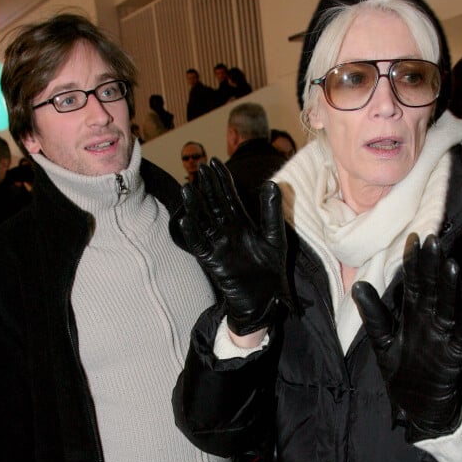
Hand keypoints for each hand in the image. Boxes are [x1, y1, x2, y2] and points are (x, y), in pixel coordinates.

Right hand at [170, 158, 289, 335]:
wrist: (267, 298)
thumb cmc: (271, 269)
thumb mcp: (274, 236)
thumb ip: (271, 211)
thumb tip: (271, 182)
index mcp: (242, 224)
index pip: (229, 197)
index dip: (222, 180)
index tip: (214, 162)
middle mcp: (228, 232)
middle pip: (214, 205)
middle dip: (207, 187)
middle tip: (199, 167)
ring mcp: (219, 246)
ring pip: (204, 222)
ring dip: (195, 207)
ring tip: (188, 189)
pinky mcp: (215, 262)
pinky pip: (201, 245)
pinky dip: (193, 233)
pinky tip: (186, 220)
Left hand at [352, 233, 461, 442]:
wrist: (416, 409)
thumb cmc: (401, 372)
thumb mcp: (382, 341)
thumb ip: (373, 315)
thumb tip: (358, 285)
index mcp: (412, 315)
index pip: (413, 283)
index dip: (413, 262)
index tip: (413, 238)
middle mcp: (429, 321)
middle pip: (432, 289)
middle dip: (432, 266)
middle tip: (434, 240)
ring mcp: (443, 338)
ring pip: (448, 308)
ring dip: (451, 288)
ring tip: (452, 265)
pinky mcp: (454, 358)